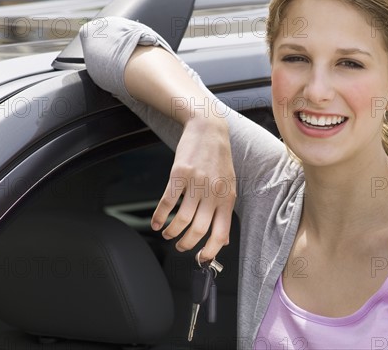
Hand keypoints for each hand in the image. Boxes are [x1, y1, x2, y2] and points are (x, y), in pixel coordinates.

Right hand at [151, 117, 235, 261]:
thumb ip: (225, 209)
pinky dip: (160, 217)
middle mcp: (213, 192)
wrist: (208, 128)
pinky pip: (167, 202)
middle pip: (198, 229)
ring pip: (182, 219)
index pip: (221, 233)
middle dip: (187, 244)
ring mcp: (196, 183)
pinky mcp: (179, 174)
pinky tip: (157, 223)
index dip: (210, 251)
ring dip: (172, 232)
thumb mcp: (230, 183)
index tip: (201, 259)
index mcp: (228, 197)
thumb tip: (222, 239)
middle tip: (181, 247)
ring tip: (168, 234)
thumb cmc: (218, 157)